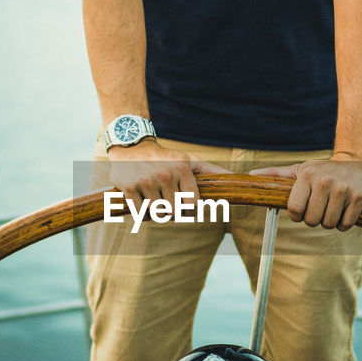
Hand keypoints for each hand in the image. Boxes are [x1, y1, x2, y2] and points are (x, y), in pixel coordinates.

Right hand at [107, 139, 228, 203]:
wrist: (132, 146)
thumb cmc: (165, 158)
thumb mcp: (189, 160)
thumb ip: (211, 170)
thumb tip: (233, 177)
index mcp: (182, 168)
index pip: (192, 205)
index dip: (189, 210)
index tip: (183, 205)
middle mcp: (165, 174)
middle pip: (175, 212)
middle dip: (172, 211)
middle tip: (166, 201)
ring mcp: (145, 181)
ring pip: (157, 215)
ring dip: (156, 213)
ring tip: (155, 200)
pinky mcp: (128, 187)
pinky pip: (140, 214)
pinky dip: (142, 214)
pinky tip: (143, 201)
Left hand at [249, 154, 361, 230]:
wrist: (358, 163)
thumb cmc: (323, 170)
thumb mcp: (299, 169)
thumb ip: (275, 174)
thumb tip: (250, 175)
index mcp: (307, 175)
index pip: (294, 209)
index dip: (297, 215)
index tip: (302, 211)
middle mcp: (325, 181)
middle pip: (311, 220)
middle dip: (314, 219)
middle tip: (319, 209)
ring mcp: (343, 189)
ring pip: (329, 224)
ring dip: (329, 222)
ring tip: (332, 208)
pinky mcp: (359, 197)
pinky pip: (346, 225)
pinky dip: (343, 224)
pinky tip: (344, 211)